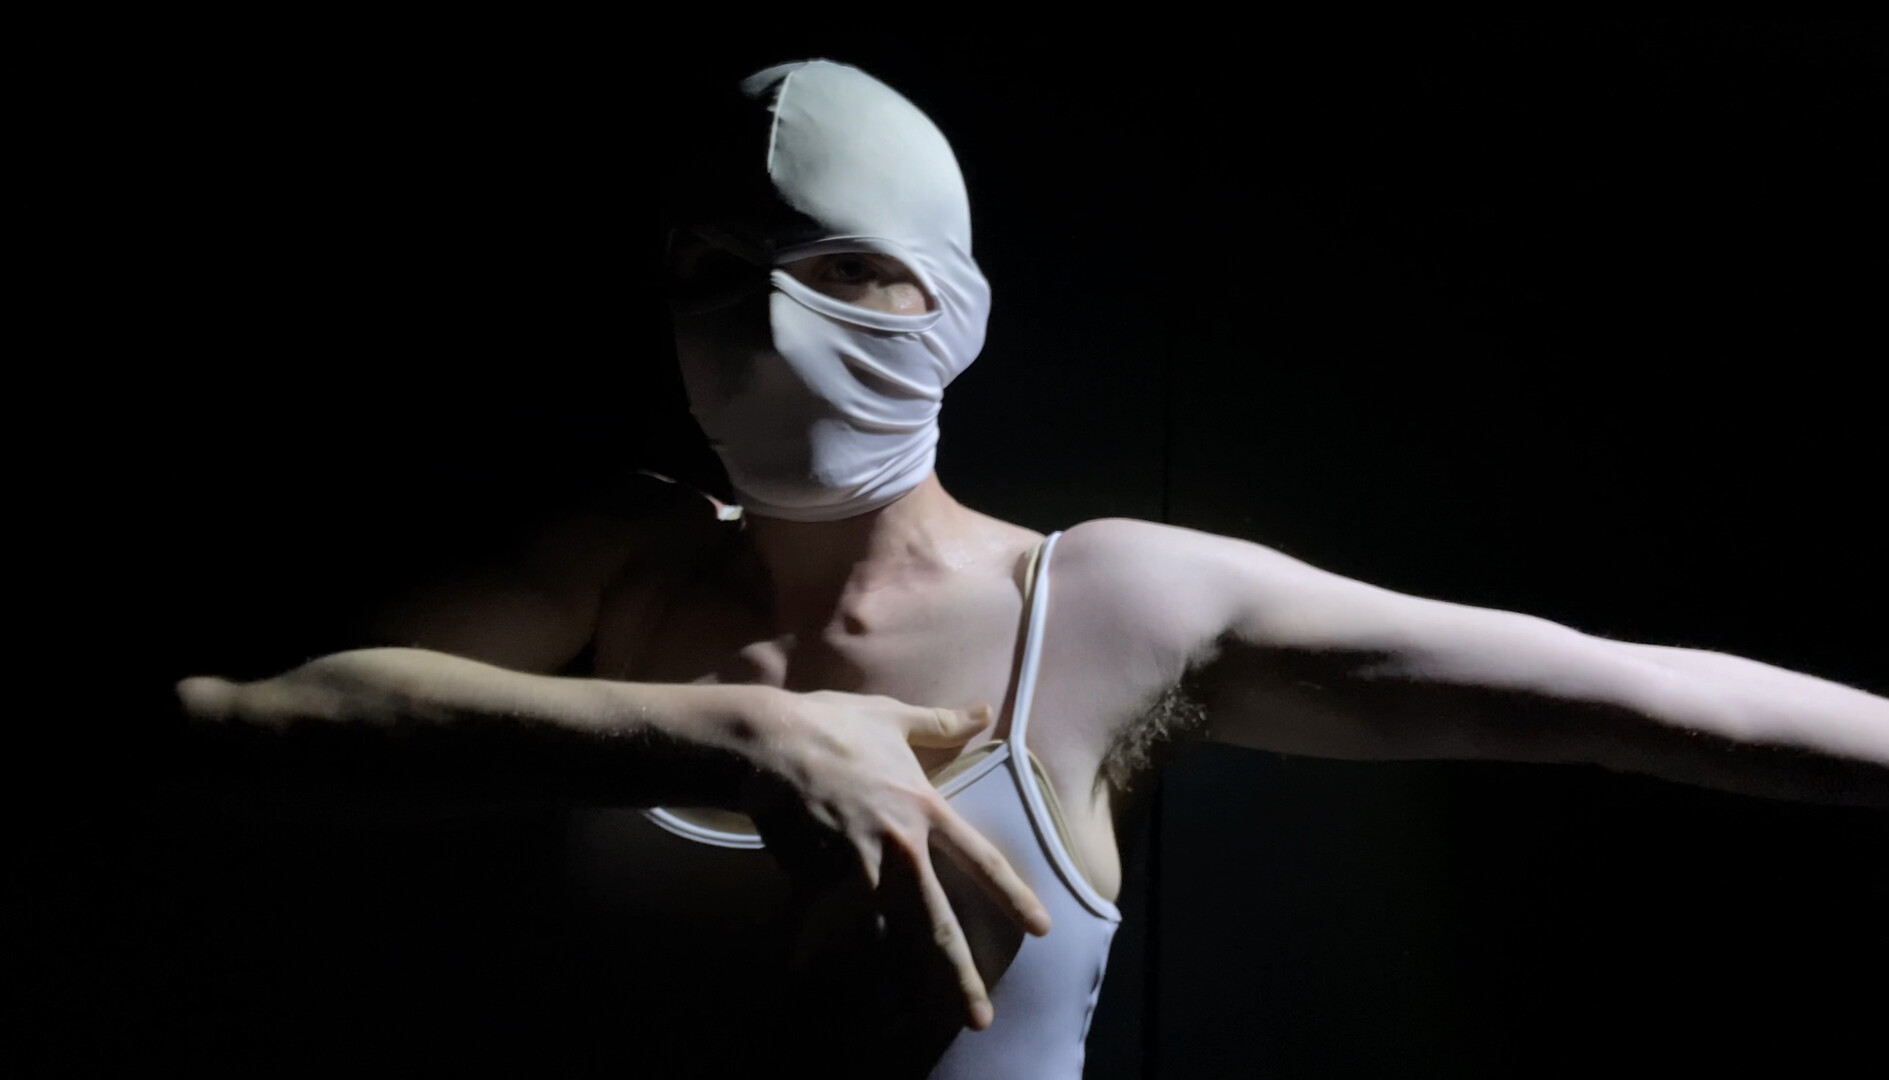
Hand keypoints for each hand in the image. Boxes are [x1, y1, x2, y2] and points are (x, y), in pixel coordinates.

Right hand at [738, 688, 1052, 1030]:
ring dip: (895, 984)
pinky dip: (821, 960)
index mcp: (924, 810)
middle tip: (980, 1018)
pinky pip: (824, 930)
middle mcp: (898, 849)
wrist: (766, 743)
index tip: (1041, 929)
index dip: (1014, 896)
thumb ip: (940, 722)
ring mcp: (855, 870)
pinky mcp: (814, 882)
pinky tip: (818, 989)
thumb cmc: (831, 725)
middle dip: (960, 977)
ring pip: (883, 940)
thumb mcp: (892, 717)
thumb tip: (981, 709)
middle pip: (937, 925)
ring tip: (905, 1021)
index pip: (982, 861)